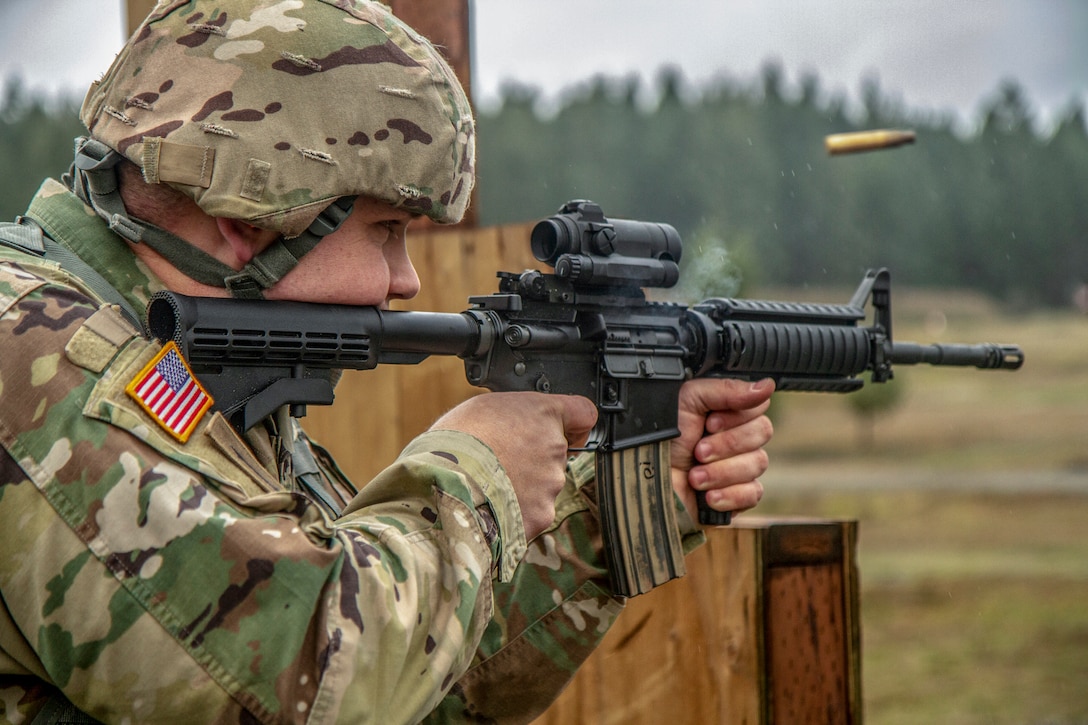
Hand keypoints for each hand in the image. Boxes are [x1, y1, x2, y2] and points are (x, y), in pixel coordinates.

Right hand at [429, 392, 597, 539]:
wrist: (443, 483)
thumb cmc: (455, 441)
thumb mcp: (483, 408)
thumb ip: (514, 416)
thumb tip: (515, 427)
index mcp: (543, 414)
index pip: (584, 414)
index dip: (575, 424)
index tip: (568, 431)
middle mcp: (555, 447)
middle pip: (556, 454)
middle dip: (533, 459)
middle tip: (499, 462)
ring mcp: (551, 483)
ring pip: (544, 485)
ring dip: (524, 486)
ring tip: (489, 484)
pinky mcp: (541, 514)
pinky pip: (533, 511)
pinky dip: (517, 511)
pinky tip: (492, 504)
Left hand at [670, 378, 774, 521]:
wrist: (645, 482)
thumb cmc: (660, 440)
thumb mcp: (687, 401)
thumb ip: (726, 389)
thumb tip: (766, 386)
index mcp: (726, 413)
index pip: (758, 407)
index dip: (736, 416)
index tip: (710, 423)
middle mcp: (736, 437)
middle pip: (762, 433)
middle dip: (726, 444)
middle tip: (698, 451)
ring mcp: (738, 467)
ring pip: (758, 463)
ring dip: (722, 471)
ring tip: (695, 476)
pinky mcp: (737, 496)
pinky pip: (754, 493)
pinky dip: (729, 495)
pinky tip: (708, 496)